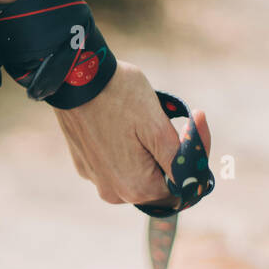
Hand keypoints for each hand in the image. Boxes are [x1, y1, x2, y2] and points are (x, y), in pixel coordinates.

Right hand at [54, 61, 211, 206]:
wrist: (72, 76)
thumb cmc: (119, 95)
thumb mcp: (158, 126)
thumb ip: (180, 158)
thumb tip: (197, 179)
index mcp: (137, 188)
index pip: (183, 186)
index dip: (194, 158)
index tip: (195, 122)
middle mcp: (115, 193)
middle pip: (159, 182)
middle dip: (169, 155)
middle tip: (168, 118)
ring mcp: (97, 180)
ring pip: (138, 173)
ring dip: (148, 152)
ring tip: (141, 119)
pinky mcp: (85, 165)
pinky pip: (115, 165)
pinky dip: (125, 148)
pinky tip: (120, 122)